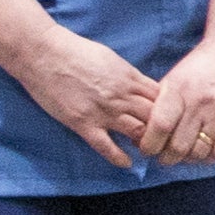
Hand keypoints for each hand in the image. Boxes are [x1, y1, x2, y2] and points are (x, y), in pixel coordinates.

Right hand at [18, 26, 160, 170]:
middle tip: (165, 140)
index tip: (171, 119)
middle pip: (155, 117)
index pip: (163, 98)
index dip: (171, 110)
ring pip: (137, 132)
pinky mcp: (83, 123)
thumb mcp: (111, 59)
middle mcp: (122, 95)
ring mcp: (103, 111)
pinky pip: (106, 146)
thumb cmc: (75, 51)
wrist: (43, 53)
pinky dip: (119, 157)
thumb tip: (142, 87)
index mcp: (130, 78)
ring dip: (146, 143)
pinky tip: (127, 163)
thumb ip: (129, 76)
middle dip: (164, 129)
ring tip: (149, 151)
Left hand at [142, 32, 214, 164]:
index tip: (146, 148)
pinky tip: (201, 151)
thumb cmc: (199, 66)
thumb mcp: (174, 79)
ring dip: (187, 159)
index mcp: (178, 91)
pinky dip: (208, 157)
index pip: (159, 127)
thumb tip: (142, 134)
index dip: (149, 145)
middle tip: (163, 156)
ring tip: (182, 155)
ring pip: (199, 152)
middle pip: (178, 146)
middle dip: (166, 158)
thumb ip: (160, 105)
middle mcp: (199, 103)